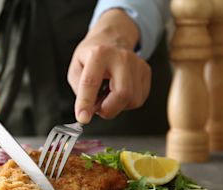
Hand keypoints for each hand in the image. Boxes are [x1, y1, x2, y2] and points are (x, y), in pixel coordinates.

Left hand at [68, 9, 150, 123]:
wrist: (112, 39)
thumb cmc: (91, 57)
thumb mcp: (76, 68)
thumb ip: (80, 90)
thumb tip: (88, 111)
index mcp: (99, 54)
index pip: (91, 82)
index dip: (85, 103)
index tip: (83, 118)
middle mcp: (121, 58)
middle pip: (122, 93)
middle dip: (108, 109)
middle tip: (97, 108)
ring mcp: (137, 64)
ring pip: (132, 100)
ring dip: (116, 106)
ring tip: (107, 94)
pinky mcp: (146, 72)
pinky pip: (138, 99)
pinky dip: (126, 102)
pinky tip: (117, 91)